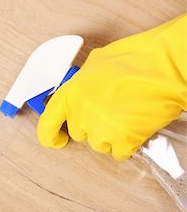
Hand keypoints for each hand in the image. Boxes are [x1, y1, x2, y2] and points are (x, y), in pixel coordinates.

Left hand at [37, 14, 185, 159]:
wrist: (166, 67)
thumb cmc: (135, 58)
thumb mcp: (96, 62)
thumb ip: (82, 81)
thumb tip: (83, 87)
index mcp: (70, 94)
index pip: (47, 125)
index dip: (50, 135)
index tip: (56, 138)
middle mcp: (81, 115)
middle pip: (78, 133)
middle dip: (90, 125)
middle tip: (109, 110)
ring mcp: (101, 130)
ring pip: (99, 144)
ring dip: (109, 134)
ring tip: (126, 114)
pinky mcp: (124, 142)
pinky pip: (119, 152)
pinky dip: (127, 143)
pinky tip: (135, 126)